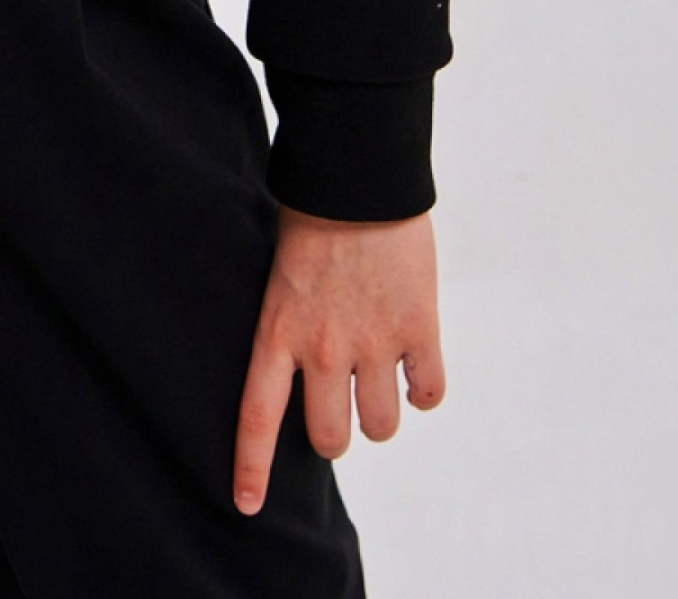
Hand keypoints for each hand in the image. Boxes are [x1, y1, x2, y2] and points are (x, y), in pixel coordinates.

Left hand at [232, 206, 444, 515]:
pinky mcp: (419, 329)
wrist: (359, 172)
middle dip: (335, 431)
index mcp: (278, 330)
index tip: (248, 506)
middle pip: (329, 437)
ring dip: (381, 411)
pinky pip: (428, 394)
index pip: (258, 417)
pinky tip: (415, 367)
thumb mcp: (281, 272)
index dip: (252, 468)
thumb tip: (302, 366)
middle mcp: (324, 349)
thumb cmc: (312, 211)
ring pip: (382, 426)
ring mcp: (374, 343)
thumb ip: (290, 323)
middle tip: (340, 404)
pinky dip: (424, 389)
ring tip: (380, 377)